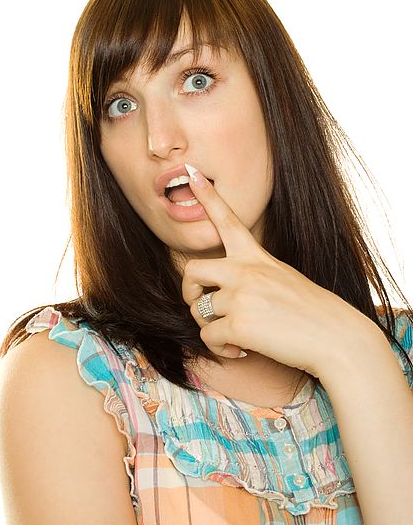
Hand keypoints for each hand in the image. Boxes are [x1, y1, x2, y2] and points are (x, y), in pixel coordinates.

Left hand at [179, 163, 366, 377]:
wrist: (337, 339)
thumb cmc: (311, 313)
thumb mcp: (282, 279)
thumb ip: (252, 277)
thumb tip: (219, 295)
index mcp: (257, 258)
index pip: (228, 221)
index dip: (208, 198)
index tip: (192, 174)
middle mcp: (245, 272)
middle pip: (192, 270)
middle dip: (188, 291)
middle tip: (200, 304)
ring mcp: (240, 296)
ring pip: (198, 311)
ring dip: (209, 328)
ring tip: (234, 336)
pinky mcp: (238, 324)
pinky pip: (208, 337)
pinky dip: (220, 348)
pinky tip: (239, 350)